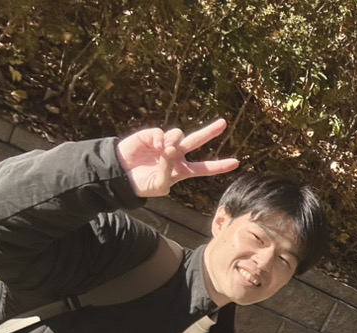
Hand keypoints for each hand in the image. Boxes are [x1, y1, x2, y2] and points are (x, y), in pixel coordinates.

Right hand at [115, 118, 238, 196]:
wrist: (120, 174)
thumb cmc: (142, 184)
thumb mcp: (159, 185)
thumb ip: (169, 170)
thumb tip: (171, 148)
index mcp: (182, 170)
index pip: (205, 168)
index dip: (220, 166)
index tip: (236, 162)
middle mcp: (176, 154)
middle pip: (197, 141)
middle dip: (210, 132)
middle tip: (224, 123)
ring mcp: (165, 143)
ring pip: (179, 135)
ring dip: (175, 141)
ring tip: (164, 150)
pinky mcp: (153, 135)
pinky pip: (163, 132)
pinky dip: (160, 139)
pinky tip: (154, 145)